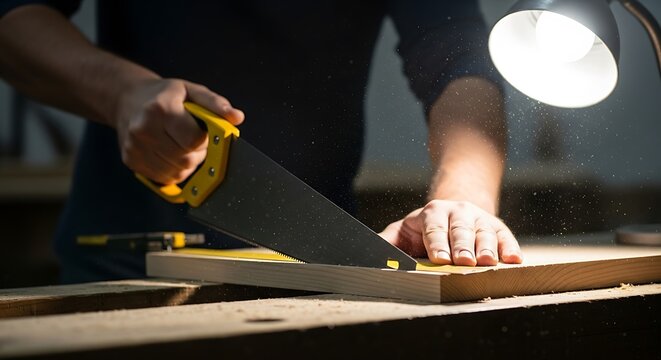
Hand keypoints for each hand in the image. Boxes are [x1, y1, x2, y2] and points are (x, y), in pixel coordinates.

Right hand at [115, 78, 243, 183]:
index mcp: (161, 109)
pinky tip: (170, 153)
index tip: (203, 132)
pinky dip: (174, 170)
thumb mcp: (192, 91)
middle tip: (193, 139)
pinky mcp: (131, 160)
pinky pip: (164, 178)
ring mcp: (135, 147)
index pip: (194, 140)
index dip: (205, 140)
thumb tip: (237, 117)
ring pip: (177, 173)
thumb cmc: (165, 95)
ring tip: (181, 145)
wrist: (128, 100)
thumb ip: (215, 104)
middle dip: (197, 153)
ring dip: (187, 163)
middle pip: (186, 159)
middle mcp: (144, 129)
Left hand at [379, 200, 521, 265]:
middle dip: (462, 246)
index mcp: (433, 213)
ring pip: (484, 233)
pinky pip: (506, 237)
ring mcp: (480, 219)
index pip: (434, 228)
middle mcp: (458, 212)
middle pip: (460, 230)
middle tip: (465, 262)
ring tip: (487, 262)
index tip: (439, 259)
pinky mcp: (498, 228)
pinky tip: (514, 259)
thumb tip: (368, 255)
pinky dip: (510, 248)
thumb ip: (387, 242)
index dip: (437, 243)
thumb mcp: (403, 232)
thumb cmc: (423, 230)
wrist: (453, 211)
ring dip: (487, 248)